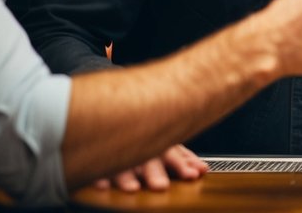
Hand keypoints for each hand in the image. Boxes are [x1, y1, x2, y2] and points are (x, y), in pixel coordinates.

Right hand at [89, 145, 207, 192]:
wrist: (120, 113)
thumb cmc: (148, 134)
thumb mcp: (167, 146)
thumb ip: (184, 159)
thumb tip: (204, 170)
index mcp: (159, 145)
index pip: (174, 156)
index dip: (184, 166)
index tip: (195, 175)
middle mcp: (141, 149)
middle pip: (149, 162)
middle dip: (156, 174)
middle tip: (161, 186)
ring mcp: (120, 155)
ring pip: (123, 166)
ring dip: (127, 178)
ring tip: (132, 189)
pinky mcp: (100, 160)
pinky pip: (97, 170)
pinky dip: (99, 177)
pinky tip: (102, 186)